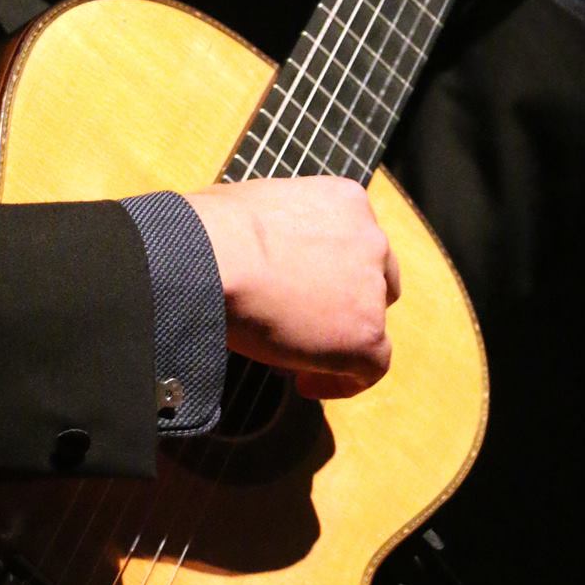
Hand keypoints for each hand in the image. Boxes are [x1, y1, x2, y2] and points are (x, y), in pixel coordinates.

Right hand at [187, 176, 399, 397]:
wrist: (213, 257)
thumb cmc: (208, 230)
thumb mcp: (252, 207)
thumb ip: (273, 230)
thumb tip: (250, 253)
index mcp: (344, 201)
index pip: (354, 241)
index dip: (333, 272)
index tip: (302, 292)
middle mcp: (370, 238)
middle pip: (375, 280)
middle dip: (346, 304)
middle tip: (305, 324)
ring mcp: (371, 287)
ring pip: (370, 324)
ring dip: (336, 340)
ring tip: (292, 357)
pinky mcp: (366, 333)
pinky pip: (371, 367)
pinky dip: (343, 380)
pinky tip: (306, 384)